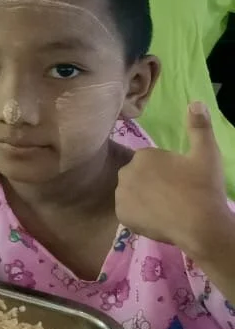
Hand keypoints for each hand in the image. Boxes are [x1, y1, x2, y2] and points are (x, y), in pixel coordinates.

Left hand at [116, 102, 232, 255]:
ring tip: (167, 208)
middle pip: (138, 176)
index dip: (167, 172)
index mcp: (143, 155)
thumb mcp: (207, 153)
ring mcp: (121, 195)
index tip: (181, 181)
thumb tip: (195, 102)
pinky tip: (157, 219)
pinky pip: (129, 212)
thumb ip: (199, 126)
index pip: (150, 162)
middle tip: (174, 196)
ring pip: (132, 194)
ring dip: (144, 199)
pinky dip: (139, 215)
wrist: (201, 225)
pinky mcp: (122, 215)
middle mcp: (125, 172)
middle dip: (152, 183)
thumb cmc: (203, 188)